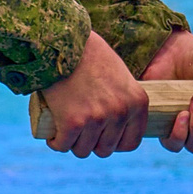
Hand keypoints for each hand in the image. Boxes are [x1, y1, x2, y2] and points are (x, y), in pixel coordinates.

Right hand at [39, 33, 148, 157]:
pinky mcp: (73, 122)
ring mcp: (98, 119)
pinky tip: (54, 131)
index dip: (114, 143)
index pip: (131, 143)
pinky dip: (55, 141)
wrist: (66, 43)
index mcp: (138, 103)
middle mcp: (121, 113)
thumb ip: (123, 101)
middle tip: (80, 129)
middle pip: (105, 149)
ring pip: (83, 150)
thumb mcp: (121, 79)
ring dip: (73, 143)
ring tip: (66, 127)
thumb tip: (116, 129)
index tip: (101, 137)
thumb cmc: (91, 57)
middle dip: (91, 143)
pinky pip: (62, 145)